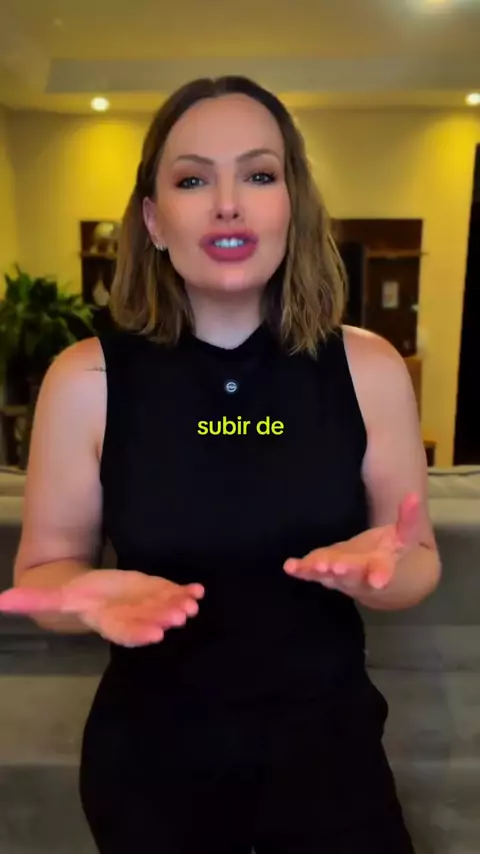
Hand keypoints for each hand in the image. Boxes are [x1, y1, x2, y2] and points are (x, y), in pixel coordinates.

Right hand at [0, 570, 204, 646]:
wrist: (93, 594)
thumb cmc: (76, 597)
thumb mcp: (54, 598)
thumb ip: (31, 601)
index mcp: (107, 620)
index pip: (124, 630)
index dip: (140, 632)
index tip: (157, 634)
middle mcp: (131, 616)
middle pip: (148, 621)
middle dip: (164, 620)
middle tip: (180, 617)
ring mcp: (147, 605)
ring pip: (165, 609)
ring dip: (179, 607)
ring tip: (192, 604)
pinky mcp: (158, 593)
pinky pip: (175, 594)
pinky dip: (188, 592)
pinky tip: (199, 590)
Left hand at [283, 493, 419, 595]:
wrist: (374, 579)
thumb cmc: (388, 552)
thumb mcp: (402, 536)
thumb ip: (408, 518)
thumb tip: (414, 496)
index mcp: (383, 566)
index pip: (384, 570)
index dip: (381, 575)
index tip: (378, 582)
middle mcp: (360, 575)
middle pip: (352, 573)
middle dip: (344, 569)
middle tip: (335, 566)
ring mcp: (339, 577)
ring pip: (329, 575)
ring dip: (319, 570)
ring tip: (311, 566)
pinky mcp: (323, 573)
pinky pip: (311, 573)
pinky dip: (301, 570)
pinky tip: (290, 566)